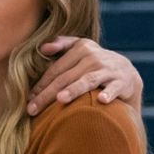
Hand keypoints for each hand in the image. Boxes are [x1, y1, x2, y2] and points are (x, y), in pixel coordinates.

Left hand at [27, 37, 142, 115]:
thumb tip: (42, 47)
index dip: (40, 84)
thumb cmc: (94, 62)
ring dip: (74, 89)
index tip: (27, 98)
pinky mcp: (122, 82)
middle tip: (32, 109)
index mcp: (81, 48)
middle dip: (47, 94)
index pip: (55, 70)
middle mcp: (93, 57)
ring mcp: (108, 70)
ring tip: (60, 99)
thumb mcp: (80, 48)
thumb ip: (61, 44)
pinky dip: (109, 93)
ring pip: (87, 81)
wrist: (126, 71)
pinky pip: (114, 89)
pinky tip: (101, 100)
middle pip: (66, 78)